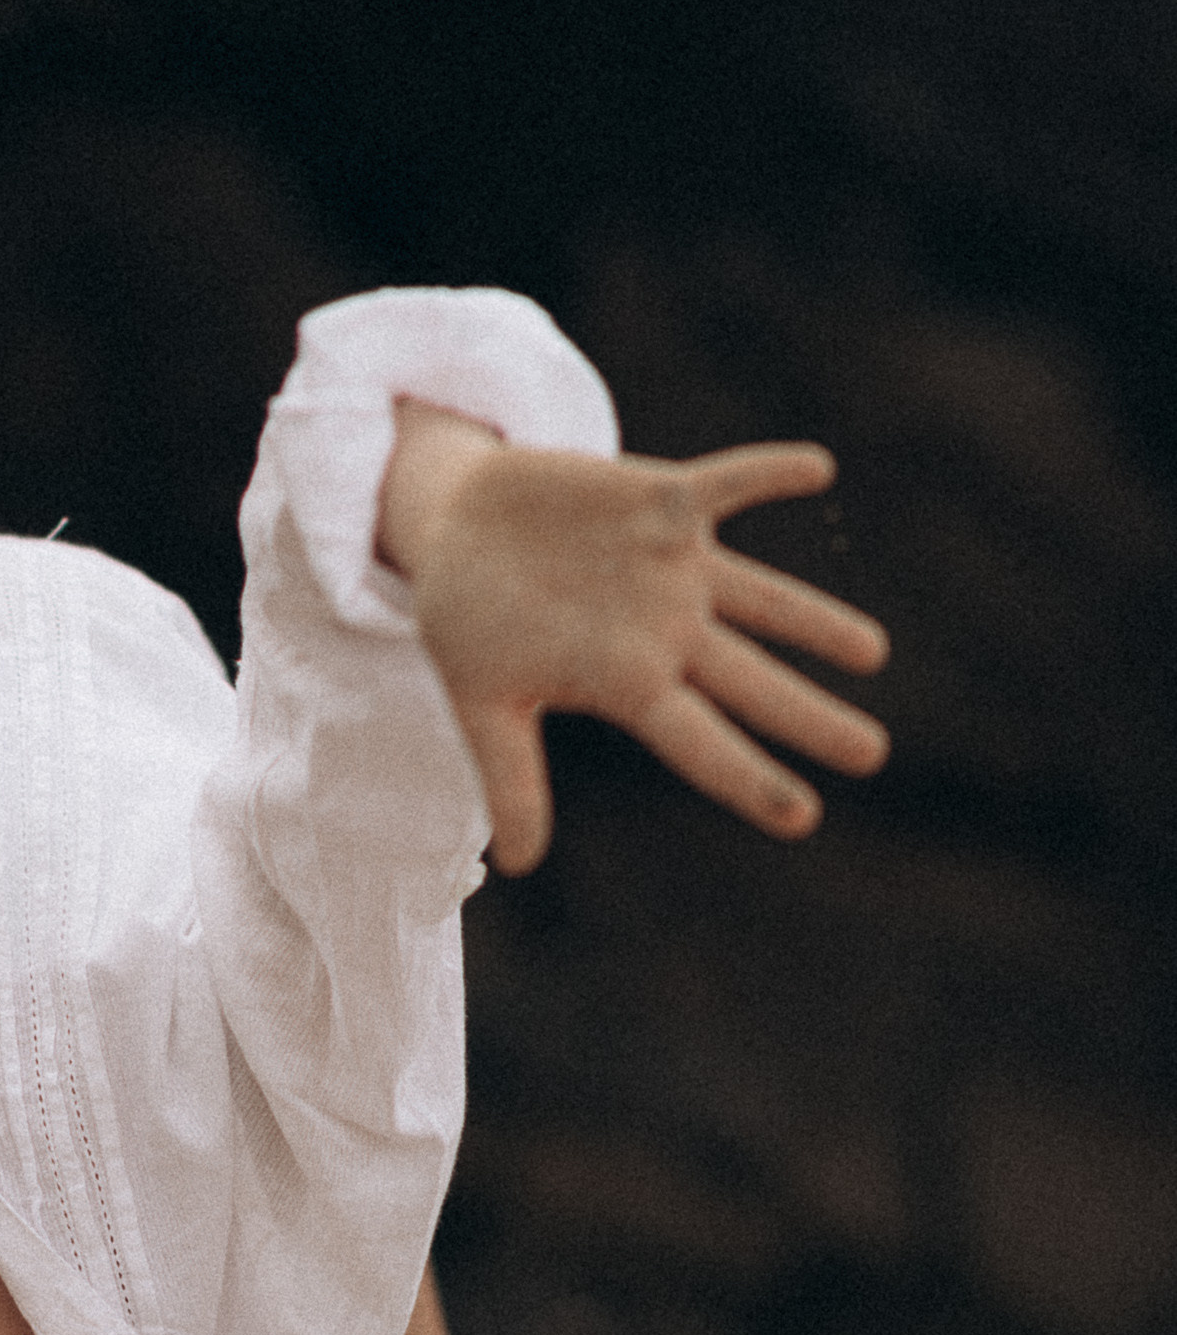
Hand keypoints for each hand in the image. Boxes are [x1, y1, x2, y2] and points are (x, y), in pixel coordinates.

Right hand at [376, 405, 889, 871]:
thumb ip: (510, 777)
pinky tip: (817, 469)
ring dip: (816, 622)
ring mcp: (673, 568)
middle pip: (752, 682)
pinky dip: (767, 474)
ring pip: (763, 599)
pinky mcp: (662, 502)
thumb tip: (517, 866)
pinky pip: (728, 485)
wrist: (461, 527)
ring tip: (873, 654)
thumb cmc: (471, 622)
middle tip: (873, 754)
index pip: (700, 742)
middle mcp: (666, 632)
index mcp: (628, 684)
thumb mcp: (482, 703)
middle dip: (810, 716)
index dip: (749, 778)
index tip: (804, 818)